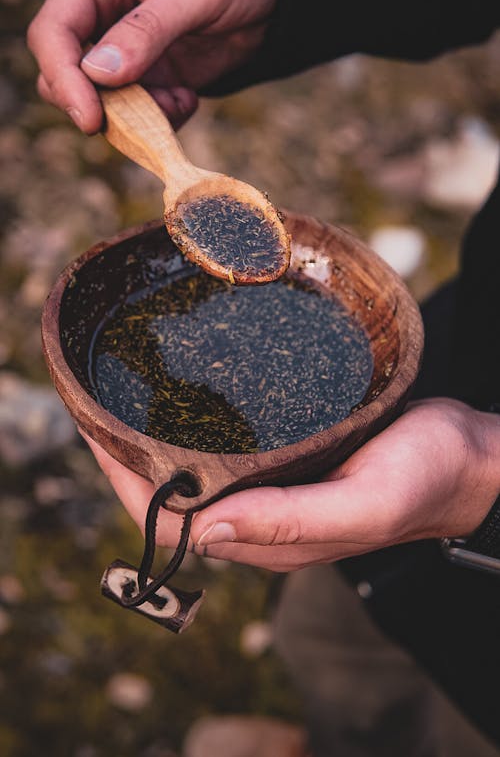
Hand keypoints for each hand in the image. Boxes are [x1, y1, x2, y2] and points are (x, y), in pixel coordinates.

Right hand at [27, 0, 277, 132]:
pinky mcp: (150, 81)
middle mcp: (101, 19)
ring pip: (99, 104)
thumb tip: (100, 73)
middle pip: (62, 75)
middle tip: (140, 121)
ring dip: (135, 118)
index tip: (91, 117)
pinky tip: (189, 99)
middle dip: (96, 106)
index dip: (63, 77)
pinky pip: (136, 117)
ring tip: (180, 99)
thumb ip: (150, 28)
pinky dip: (160, 121)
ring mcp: (124, 55)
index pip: (53, 32)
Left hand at [80, 398, 499, 571]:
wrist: (469, 457)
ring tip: (126, 393)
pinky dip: (194, 427)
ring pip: (195, 472)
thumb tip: (202, 532)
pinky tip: (184, 396)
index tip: (95, 429)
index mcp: (272, 540)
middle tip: (98, 400)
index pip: (172, 524)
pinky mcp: (291, 463)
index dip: (126, 481)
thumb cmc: (426, 477)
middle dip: (127, 457)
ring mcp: (276, 491)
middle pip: (172, 498)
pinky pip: (226, 451)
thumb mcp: (366, 502)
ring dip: (155, 440)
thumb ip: (292, 522)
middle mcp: (263, 520)